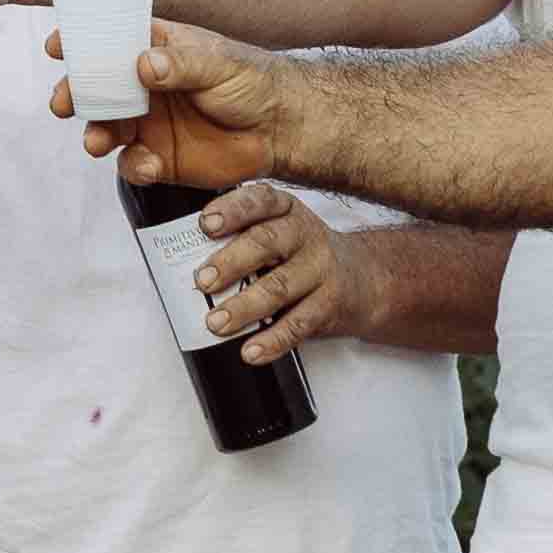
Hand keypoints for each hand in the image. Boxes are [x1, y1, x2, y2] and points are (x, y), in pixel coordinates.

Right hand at [68, 16, 298, 193]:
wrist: (282, 128)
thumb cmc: (254, 82)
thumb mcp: (219, 63)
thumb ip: (180, 64)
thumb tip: (143, 65)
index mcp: (156, 50)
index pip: (110, 40)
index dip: (80, 42)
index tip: (58, 47)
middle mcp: (145, 86)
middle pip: (96, 88)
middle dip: (74, 95)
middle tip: (64, 103)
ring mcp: (149, 122)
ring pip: (106, 127)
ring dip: (94, 133)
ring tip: (97, 141)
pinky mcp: (160, 157)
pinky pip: (132, 163)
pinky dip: (133, 166)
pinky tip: (150, 165)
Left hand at [173, 186, 343, 360]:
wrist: (365, 278)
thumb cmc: (302, 254)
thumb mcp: (279, 233)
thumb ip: (242, 241)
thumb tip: (187, 265)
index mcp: (285, 211)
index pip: (259, 201)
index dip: (232, 210)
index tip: (205, 224)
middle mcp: (304, 234)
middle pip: (267, 242)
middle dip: (231, 262)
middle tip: (203, 281)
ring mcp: (320, 269)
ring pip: (280, 286)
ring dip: (244, 307)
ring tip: (216, 323)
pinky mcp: (330, 304)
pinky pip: (298, 324)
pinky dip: (272, 340)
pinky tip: (250, 351)